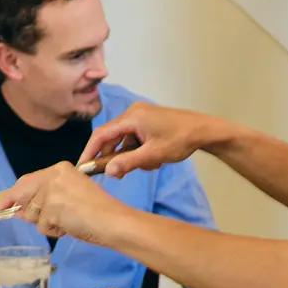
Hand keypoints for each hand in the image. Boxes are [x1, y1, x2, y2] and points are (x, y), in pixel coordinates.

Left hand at [0, 162, 133, 243]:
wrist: (113, 221)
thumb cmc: (97, 212)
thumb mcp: (68, 198)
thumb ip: (44, 200)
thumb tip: (18, 211)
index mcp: (60, 168)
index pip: (27, 181)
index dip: (13, 195)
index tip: (2, 205)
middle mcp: (53, 175)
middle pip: (24, 196)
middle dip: (28, 212)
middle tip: (45, 220)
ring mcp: (52, 190)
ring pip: (32, 214)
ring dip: (47, 223)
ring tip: (68, 221)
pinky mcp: (53, 206)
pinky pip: (42, 226)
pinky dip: (54, 231)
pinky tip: (70, 226)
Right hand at [77, 103, 219, 178]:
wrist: (204, 130)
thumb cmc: (180, 140)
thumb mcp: (152, 155)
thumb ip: (128, 163)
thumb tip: (107, 172)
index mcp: (132, 117)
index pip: (102, 135)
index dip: (90, 151)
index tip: (83, 167)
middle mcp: (133, 113)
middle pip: (112, 138)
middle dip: (115, 157)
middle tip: (117, 175)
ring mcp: (141, 116)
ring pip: (125, 140)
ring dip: (131, 156)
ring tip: (149, 164)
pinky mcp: (148, 121)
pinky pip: (134, 138)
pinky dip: (139, 151)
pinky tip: (153, 159)